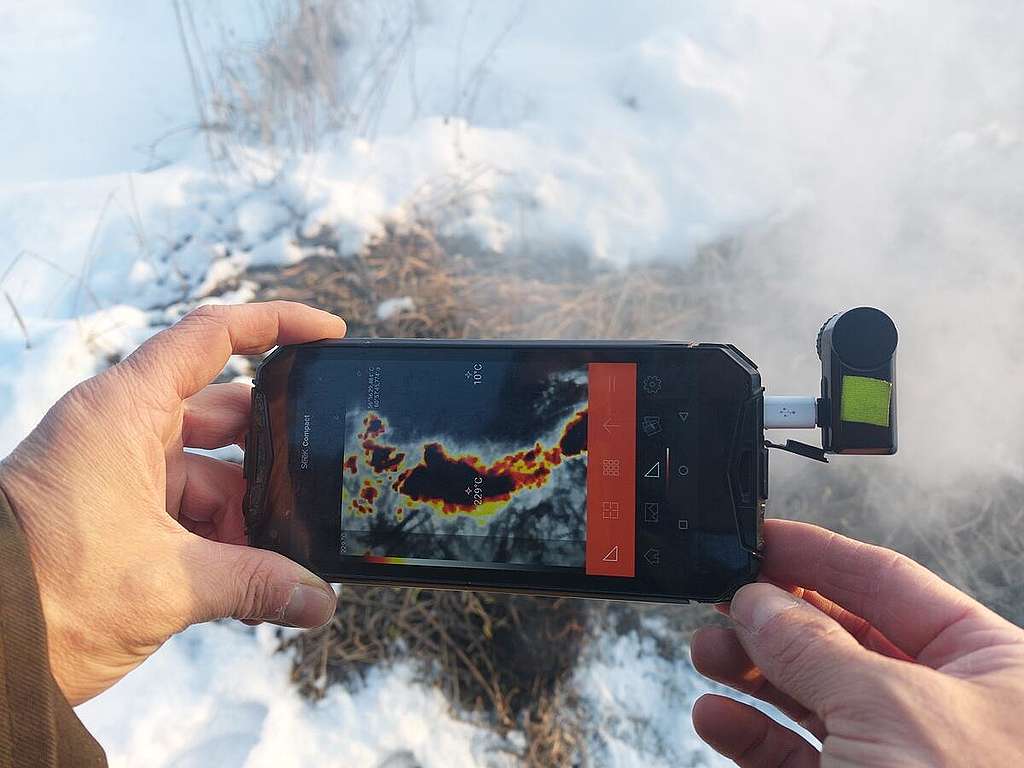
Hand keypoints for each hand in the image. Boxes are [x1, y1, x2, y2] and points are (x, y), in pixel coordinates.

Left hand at [0, 302, 345, 704]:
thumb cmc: (45, 592)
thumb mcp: (169, 584)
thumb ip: (256, 584)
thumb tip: (319, 600)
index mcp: (125, 412)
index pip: (212, 337)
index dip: (276, 324)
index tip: (327, 334)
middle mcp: (121, 428)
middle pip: (223, 413)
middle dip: (272, 455)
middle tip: (319, 479)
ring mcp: (117, 469)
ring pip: (209, 470)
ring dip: (246, 512)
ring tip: (280, 559)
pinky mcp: (114, 509)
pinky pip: (185, 505)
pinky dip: (218, 535)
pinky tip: (247, 577)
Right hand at [690, 519, 1023, 766]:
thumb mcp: (891, 710)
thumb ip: (814, 647)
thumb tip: (759, 598)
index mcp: (987, 664)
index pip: (888, 583)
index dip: (817, 555)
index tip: (758, 538)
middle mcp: (943, 708)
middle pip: (841, 637)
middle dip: (773, 616)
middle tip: (721, 599)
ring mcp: (897, 758)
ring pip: (811, 696)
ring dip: (751, 672)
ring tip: (707, 652)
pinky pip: (794, 756)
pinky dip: (750, 734)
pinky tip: (717, 715)